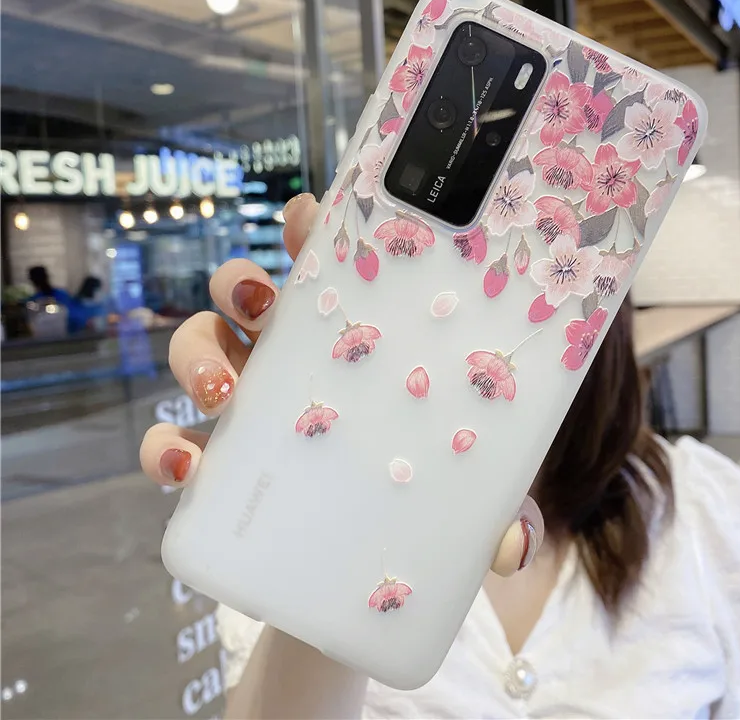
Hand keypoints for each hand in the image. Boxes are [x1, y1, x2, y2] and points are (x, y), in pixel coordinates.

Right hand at [140, 192, 543, 576]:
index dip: (310, 232)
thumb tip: (514, 542)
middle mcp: (287, 361)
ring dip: (196, 354)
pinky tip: (184, 467)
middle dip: (241, 282)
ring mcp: (243, 407)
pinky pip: (165, 439)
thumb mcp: (460, 500)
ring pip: (197, 345)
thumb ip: (496, 514)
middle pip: (244, 292)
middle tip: (264, 306)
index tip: (312, 217)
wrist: (352, 585)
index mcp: (346, 344)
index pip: (321, 269)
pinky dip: (161, 447)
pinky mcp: (210, 463)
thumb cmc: (410, 507)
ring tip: (222, 392)